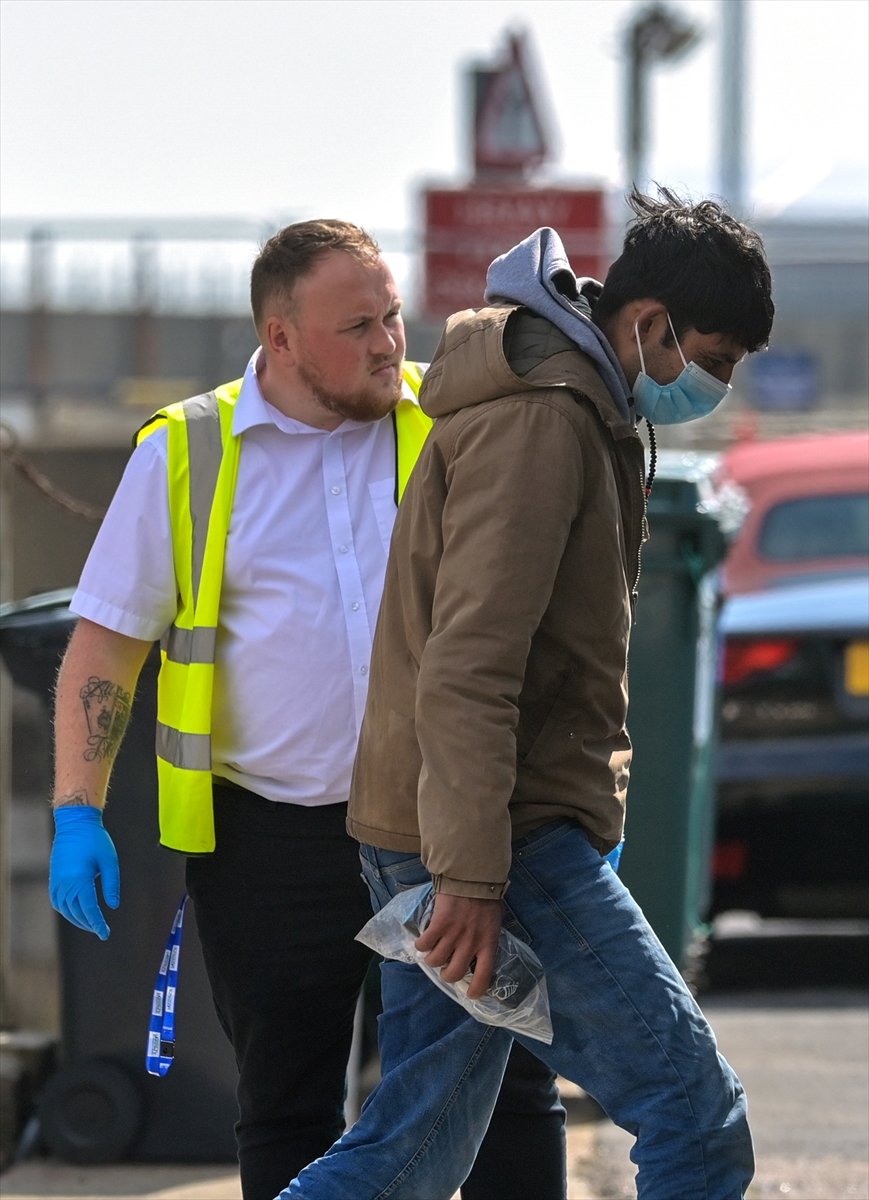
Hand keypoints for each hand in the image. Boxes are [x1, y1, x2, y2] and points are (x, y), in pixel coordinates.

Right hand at [49, 806, 119, 939]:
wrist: (75, 823)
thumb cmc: (96, 840)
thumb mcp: (109, 861)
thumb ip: (111, 884)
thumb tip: (113, 906)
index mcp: (80, 880)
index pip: (89, 909)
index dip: (97, 924)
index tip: (105, 933)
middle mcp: (65, 883)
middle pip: (76, 912)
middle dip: (89, 924)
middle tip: (101, 930)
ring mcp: (57, 881)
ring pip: (65, 909)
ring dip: (77, 919)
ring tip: (90, 924)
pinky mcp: (54, 878)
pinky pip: (57, 901)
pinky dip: (65, 910)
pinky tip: (74, 912)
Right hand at [415, 893, 501, 998]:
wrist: (472, 876)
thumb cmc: (486, 898)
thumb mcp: (493, 922)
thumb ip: (485, 938)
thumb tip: (476, 952)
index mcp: (488, 943)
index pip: (484, 976)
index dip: (476, 990)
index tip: (470, 993)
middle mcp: (471, 943)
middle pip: (454, 973)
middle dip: (447, 974)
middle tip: (446, 966)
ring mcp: (454, 934)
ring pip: (436, 961)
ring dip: (431, 959)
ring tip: (432, 951)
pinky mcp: (438, 924)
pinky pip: (424, 944)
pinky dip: (420, 944)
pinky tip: (423, 939)